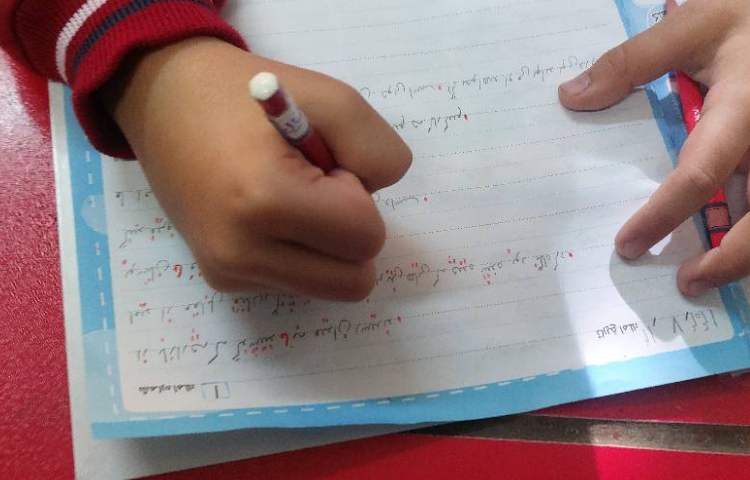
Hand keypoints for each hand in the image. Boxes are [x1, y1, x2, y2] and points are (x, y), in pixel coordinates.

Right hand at [102, 38, 410, 299]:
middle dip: (349, 231)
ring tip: (286, 196)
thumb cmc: (250, 95)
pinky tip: (264, 212)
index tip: (323, 164)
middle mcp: (241, 253)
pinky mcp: (221, 280)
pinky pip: (296, 283)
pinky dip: (298, 251)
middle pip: (354, 281)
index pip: (365, 237)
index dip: (357, 194)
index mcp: (265, 201)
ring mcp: (228, 273)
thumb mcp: (332, 98)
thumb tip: (375, 209)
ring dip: (326, 244)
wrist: (164, 100)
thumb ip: (378, 151)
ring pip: (329, 287)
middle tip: (313, 186)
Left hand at [558, 0, 749, 296]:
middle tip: (687, 282)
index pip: (701, 173)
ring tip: (709, 276)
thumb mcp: (690, 26)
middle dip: (728, 261)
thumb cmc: (743, 16)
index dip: (663, 214)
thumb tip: (571, 96)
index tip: (628, 245)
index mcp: (742, 110)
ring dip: (747, 255)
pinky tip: (733, 241)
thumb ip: (632, 63)